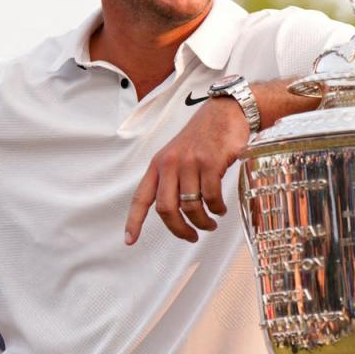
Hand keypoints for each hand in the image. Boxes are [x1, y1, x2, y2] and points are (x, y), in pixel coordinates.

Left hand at [125, 96, 249, 242]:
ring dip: (202, 222)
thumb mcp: (177, 154)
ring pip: (190, 206)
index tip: (129, 240)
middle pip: (166, 208)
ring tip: (210, 223)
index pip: (141, 197)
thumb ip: (171, 178)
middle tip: (191, 237)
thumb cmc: (202, 136)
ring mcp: (190, 163)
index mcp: (158, 164)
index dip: (134, 221)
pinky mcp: (210, 162)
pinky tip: (220, 208)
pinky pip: (211, 197)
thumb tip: (173, 212)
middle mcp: (170, 164)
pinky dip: (217, 208)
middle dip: (179, 229)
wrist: (224, 113)